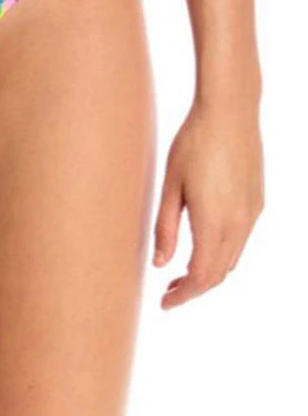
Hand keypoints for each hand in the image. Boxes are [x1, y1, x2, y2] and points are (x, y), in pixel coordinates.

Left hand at [152, 97, 263, 308]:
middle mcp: (239, 224)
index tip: (163, 303)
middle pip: (218, 274)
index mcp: (214, 222)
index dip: (182, 295)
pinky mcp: (257, 202)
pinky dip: (221, 255)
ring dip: (208, 273)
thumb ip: (165, 226)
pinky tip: (202, 248)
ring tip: (180, 275)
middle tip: (167, 293)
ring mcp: (252, 213)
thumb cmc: (193, 143)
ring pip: (232, 259)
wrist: (229, 112)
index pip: (200, 276)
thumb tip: (160, 263)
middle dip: (193, 289)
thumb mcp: (170, 184)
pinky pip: (240, 241)